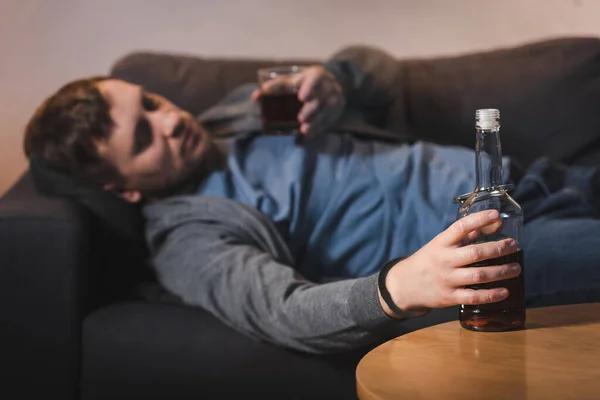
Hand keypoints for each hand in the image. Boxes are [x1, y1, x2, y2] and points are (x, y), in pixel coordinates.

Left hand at [252, 66, 344, 135]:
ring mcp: (335, 98)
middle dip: (311, 109)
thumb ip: (276, 87)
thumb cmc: (305, 82)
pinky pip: (328, 120)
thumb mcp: (293, 79)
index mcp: (316, 74)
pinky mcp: (337, 110)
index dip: (309, 87)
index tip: (302, 97)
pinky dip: (318, 128)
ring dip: (316, 121)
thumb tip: (255, 97)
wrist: (329, 84)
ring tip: (304, 130)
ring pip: (327, 110)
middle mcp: (328, 85)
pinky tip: (308, 135)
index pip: (315, 78)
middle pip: (322, 97)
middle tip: (300, 118)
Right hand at [379, 210, 520, 317]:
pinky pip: (474, 297)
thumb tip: (495, 223)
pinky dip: (491, 295)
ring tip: (516, 268)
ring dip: (501, 272)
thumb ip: (467, 235)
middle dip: (497, 249)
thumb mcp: (441, 244)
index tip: (496, 215)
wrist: (405, 285)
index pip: (461, 227)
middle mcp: (444, 260)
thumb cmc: (429, 261)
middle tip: (513, 245)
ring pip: (479, 275)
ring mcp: (447, 279)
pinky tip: (505, 291)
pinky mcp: (449, 297)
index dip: (479, 219)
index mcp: (441, 243)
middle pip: (475, 253)